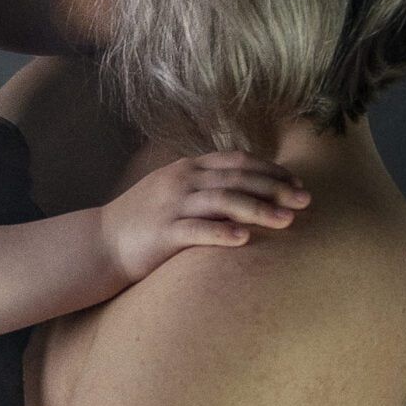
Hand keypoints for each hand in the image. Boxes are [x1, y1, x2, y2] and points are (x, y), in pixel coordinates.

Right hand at [99, 153, 310, 284]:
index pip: (238, 161)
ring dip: (259, 210)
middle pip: (238, 179)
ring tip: (287, 221)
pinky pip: (197, 231)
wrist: (100, 244)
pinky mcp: (162, 233)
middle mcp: (182, 181)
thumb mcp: (173, 192)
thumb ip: (205, 185)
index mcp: (188, 169)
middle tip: (306, 200)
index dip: (271, 170)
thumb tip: (244, 188)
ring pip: (224, 202)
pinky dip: (222, 233)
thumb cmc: (143, 223)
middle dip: (275, 188)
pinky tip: (244, 240)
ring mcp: (172, 206)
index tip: (297, 183)